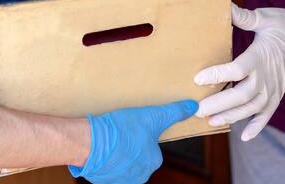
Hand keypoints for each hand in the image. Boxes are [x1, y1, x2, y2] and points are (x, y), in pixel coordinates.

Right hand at [70, 100, 197, 183]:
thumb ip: (174, 112)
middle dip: (130, 144)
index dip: (143, 134)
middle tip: (122, 131)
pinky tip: (102, 146)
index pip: (152, 147)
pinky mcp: (103, 180)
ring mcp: (120, 179)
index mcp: (152, 162)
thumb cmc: (123, 130)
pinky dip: (105, 158)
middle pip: (138, 155)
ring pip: (122, 162)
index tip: (134, 126)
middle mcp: (139, 175)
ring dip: (118, 151)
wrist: (91, 143)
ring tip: (111, 137)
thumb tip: (193, 107)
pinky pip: (108, 167)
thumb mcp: (153, 116)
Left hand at [194, 4, 284, 141]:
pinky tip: (244, 136)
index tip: (198, 78)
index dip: (217, 75)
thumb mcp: (265, 17)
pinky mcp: (279, 93)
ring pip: (252, 107)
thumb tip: (224, 6)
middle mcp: (268, 75)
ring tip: (211, 121)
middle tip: (197, 109)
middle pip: (242, 95)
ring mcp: (275, 87)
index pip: (237, 69)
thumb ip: (243, 17)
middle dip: (219, 104)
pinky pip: (268, 113)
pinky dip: (257, 126)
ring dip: (232, 116)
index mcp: (262, 55)